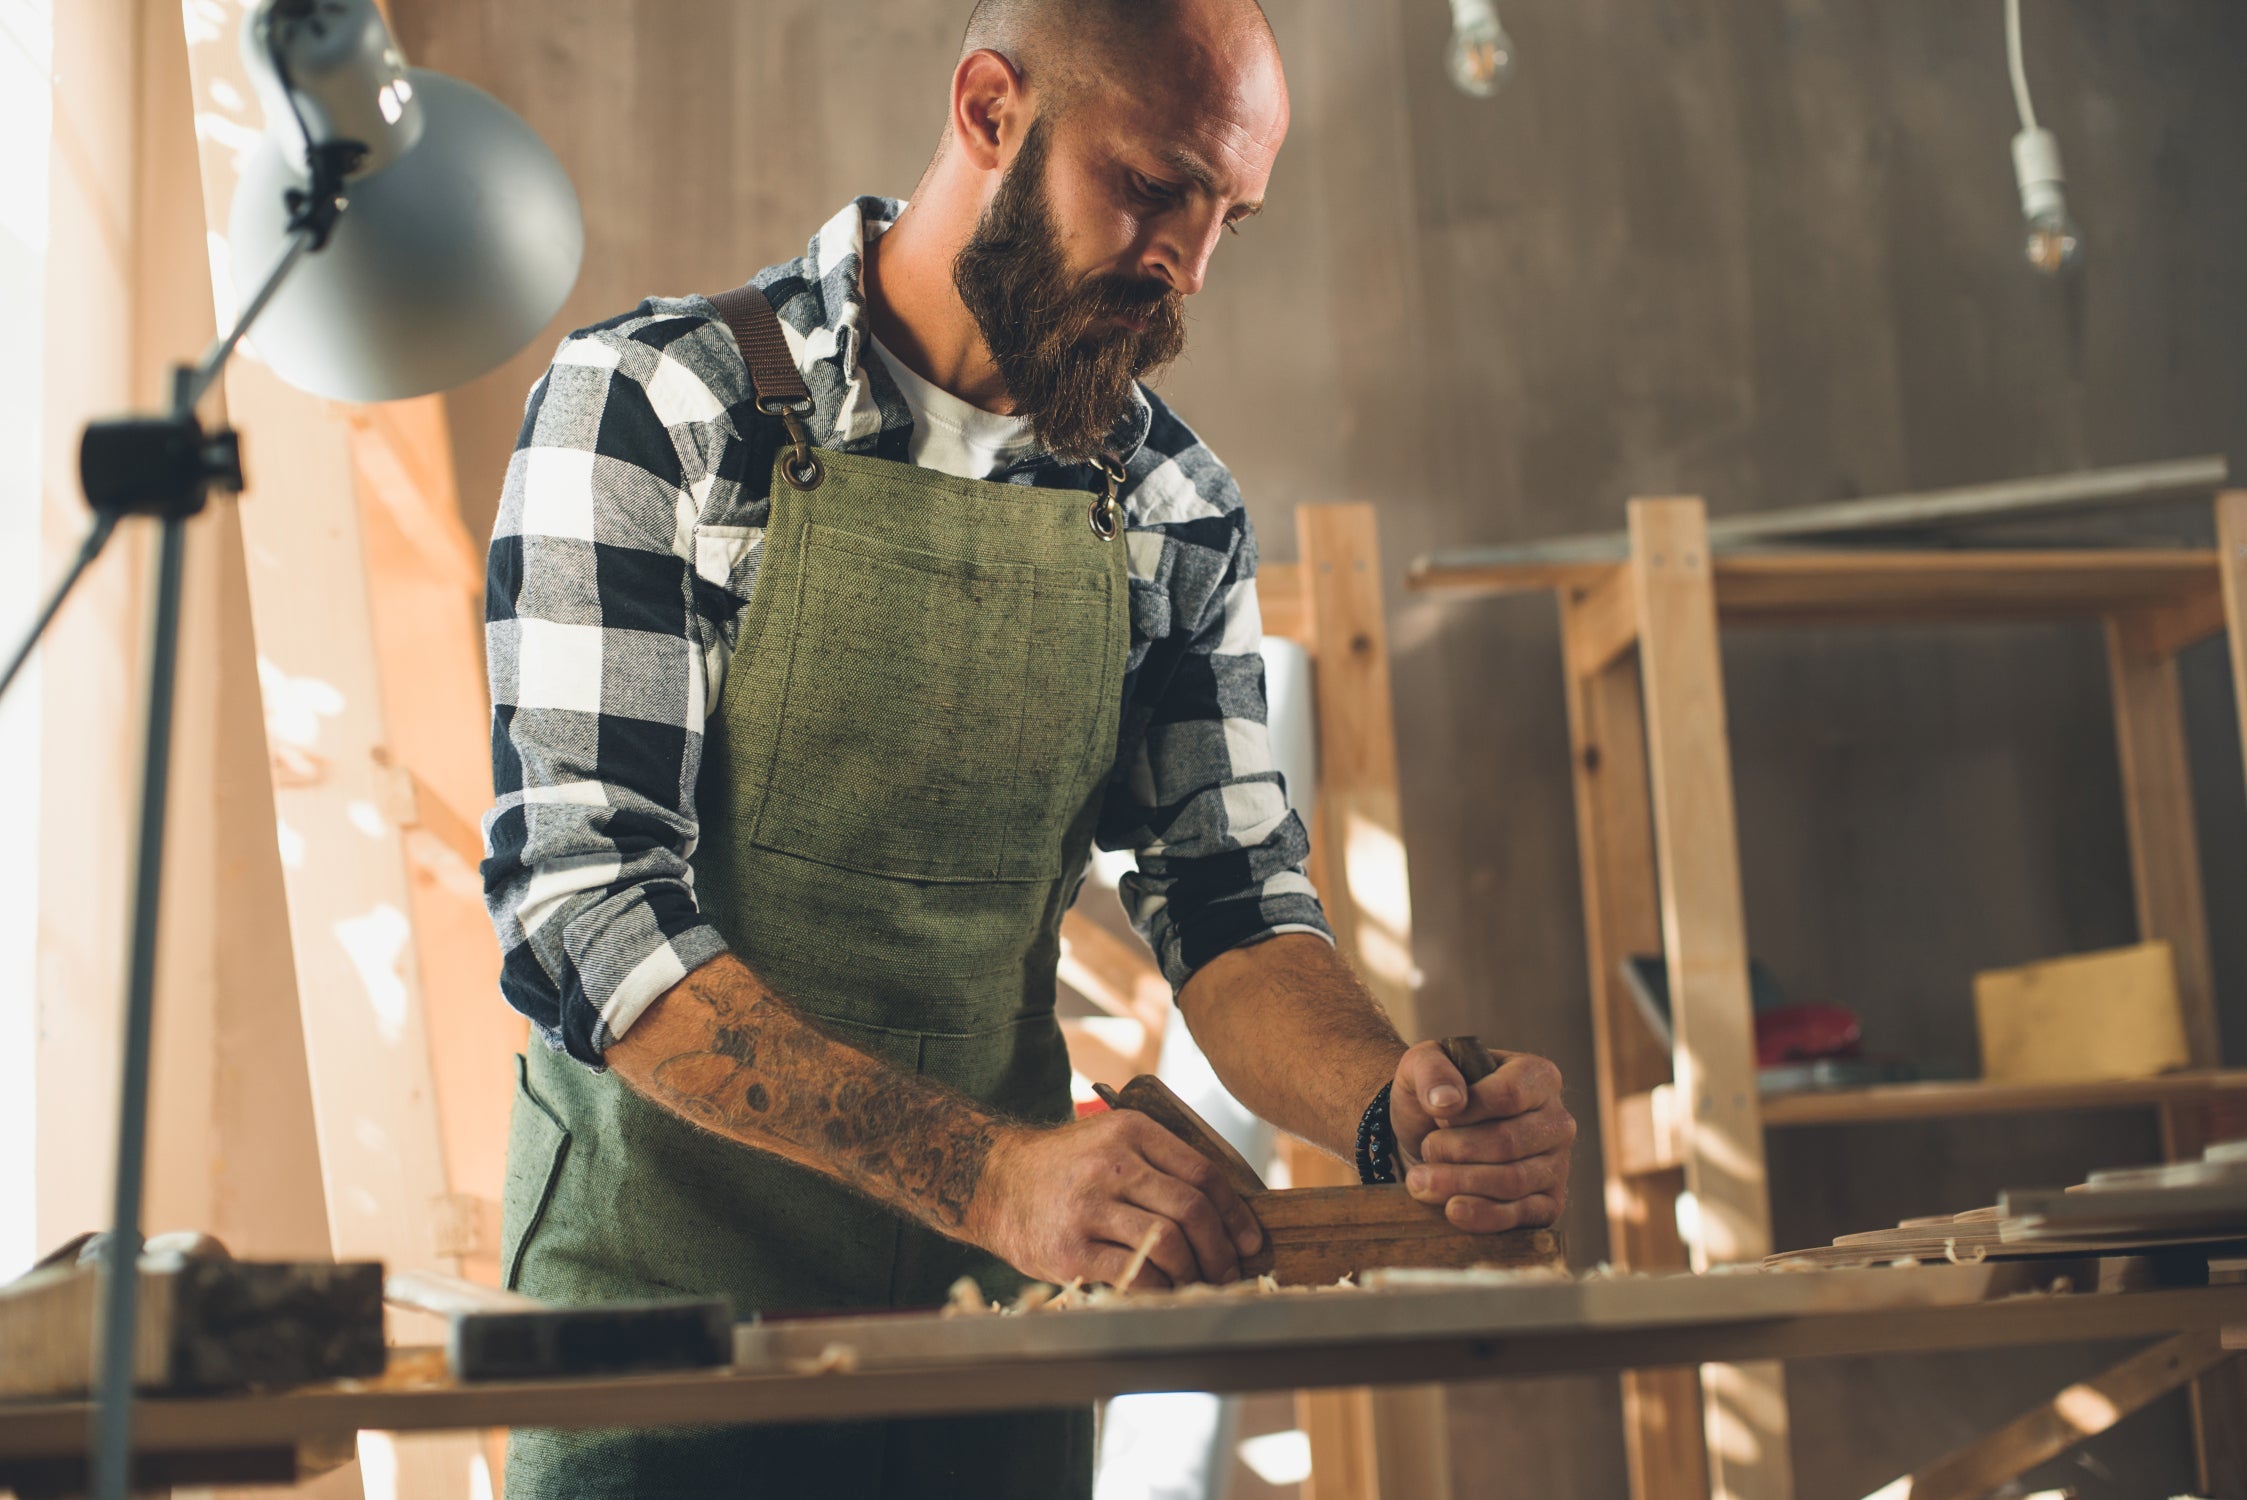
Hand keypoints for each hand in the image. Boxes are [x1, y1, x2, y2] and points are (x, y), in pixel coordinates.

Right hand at [963, 1111, 1265, 1289]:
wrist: (993, 1180)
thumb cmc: (1066, 1167)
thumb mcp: (1112, 1141)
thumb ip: (1161, 1164)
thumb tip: (1227, 1212)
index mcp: (1131, 1131)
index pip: (1203, 1173)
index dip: (1236, 1213)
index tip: (1249, 1240)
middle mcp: (1111, 1164)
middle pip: (1192, 1210)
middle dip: (1220, 1249)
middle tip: (1228, 1271)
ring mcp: (1088, 1207)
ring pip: (1167, 1243)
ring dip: (1192, 1271)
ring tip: (1195, 1282)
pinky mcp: (1069, 1249)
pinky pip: (1133, 1274)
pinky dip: (1159, 1287)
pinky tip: (1162, 1289)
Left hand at [1388, 1042, 1573, 1232]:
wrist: (1431, 1136)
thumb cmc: (1435, 1095)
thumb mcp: (1422, 1064)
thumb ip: (1432, 1071)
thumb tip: (1448, 1102)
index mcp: (1538, 1077)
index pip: (1509, 1095)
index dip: (1467, 1110)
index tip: (1436, 1115)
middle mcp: (1557, 1121)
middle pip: (1509, 1142)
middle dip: (1456, 1151)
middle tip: (1425, 1150)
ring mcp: (1557, 1165)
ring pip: (1512, 1181)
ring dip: (1459, 1184)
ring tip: (1421, 1181)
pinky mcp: (1548, 1203)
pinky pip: (1523, 1216)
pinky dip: (1483, 1216)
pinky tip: (1452, 1211)